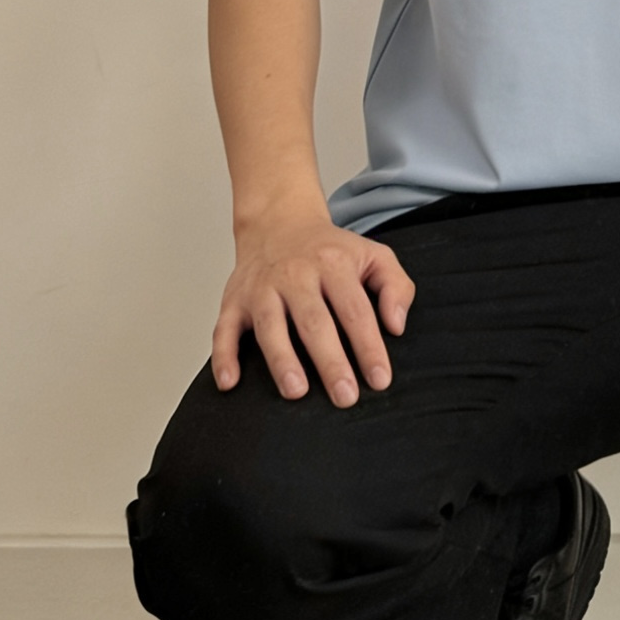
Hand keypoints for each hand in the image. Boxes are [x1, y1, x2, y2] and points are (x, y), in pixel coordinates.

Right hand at [211, 207, 414, 405]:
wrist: (279, 223)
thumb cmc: (331, 251)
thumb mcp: (374, 255)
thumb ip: (396, 287)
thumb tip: (396, 326)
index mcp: (334, 264)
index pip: (355, 310)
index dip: (368, 346)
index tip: (379, 379)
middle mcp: (296, 274)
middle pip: (314, 321)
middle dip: (330, 361)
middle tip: (345, 396)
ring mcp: (262, 288)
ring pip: (270, 325)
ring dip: (281, 359)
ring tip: (296, 391)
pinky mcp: (234, 300)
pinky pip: (223, 329)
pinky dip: (224, 356)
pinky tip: (230, 383)